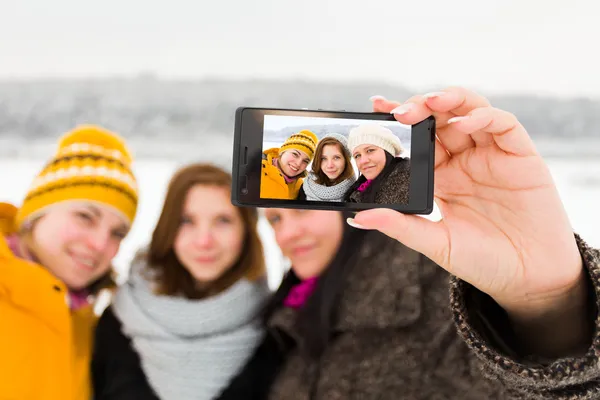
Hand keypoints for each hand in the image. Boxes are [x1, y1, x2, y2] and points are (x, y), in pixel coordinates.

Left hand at [350, 87, 583, 318]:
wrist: (528, 278)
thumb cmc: (482, 260)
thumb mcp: (436, 243)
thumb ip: (401, 226)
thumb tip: (358, 217)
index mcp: (441, 176)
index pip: (416, 139)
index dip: (398, 121)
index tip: (376, 107)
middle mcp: (464, 160)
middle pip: (441, 118)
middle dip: (420, 106)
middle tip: (399, 110)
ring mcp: (492, 155)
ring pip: (470, 110)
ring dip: (450, 100)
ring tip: (430, 102)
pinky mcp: (520, 155)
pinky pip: (503, 124)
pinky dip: (483, 116)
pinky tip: (464, 123)